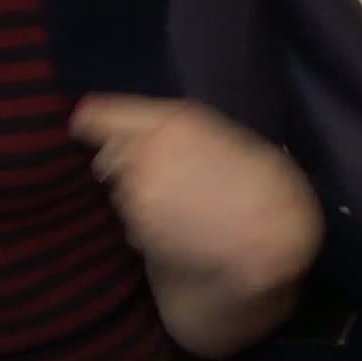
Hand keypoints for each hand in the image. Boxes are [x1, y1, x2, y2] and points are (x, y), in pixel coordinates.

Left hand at [68, 94, 322, 292]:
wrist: (270, 246)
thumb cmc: (269, 186)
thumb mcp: (233, 138)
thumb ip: (185, 132)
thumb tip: (155, 133)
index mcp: (171, 122)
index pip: (99, 115)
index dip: (94, 122)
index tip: (91, 126)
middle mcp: (142, 153)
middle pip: (106, 154)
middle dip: (122, 162)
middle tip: (156, 175)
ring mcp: (134, 195)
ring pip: (117, 189)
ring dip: (135, 194)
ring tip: (175, 205)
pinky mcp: (135, 231)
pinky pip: (130, 221)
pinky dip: (143, 223)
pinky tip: (176, 228)